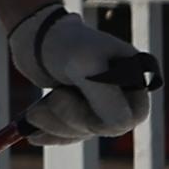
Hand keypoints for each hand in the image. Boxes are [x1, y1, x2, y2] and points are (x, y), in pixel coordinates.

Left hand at [7, 5, 156, 142]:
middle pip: (106, 127)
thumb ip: (107, 97)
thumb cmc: (64, 44)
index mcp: (133, 74)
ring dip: (56, 124)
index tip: (83, 107)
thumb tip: (122, 126)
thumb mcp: (86, 66)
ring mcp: (99, 101)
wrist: (34, 35)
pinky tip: (33, 133)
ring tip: (34, 111)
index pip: (135, 114)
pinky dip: (51, 134)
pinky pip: (70, 133)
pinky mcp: (78, 108)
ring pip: (84, 131)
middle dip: (73, 119)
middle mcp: (120, 90)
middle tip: (52, 98)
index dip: (108, 119)